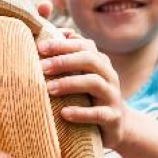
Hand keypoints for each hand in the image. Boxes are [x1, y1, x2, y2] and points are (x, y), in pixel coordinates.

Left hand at [37, 33, 125, 148]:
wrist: (116, 125)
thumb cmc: (90, 95)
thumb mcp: (81, 75)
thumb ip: (69, 55)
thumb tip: (57, 31)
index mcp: (99, 62)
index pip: (83, 45)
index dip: (61, 45)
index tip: (40, 48)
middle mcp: (108, 75)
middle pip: (90, 60)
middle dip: (64, 61)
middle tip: (42, 67)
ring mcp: (112, 96)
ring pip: (94, 83)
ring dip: (70, 84)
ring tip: (49, 89)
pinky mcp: (113, 118)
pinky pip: (99, 113)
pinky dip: (81, 113)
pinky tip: (64, 113)